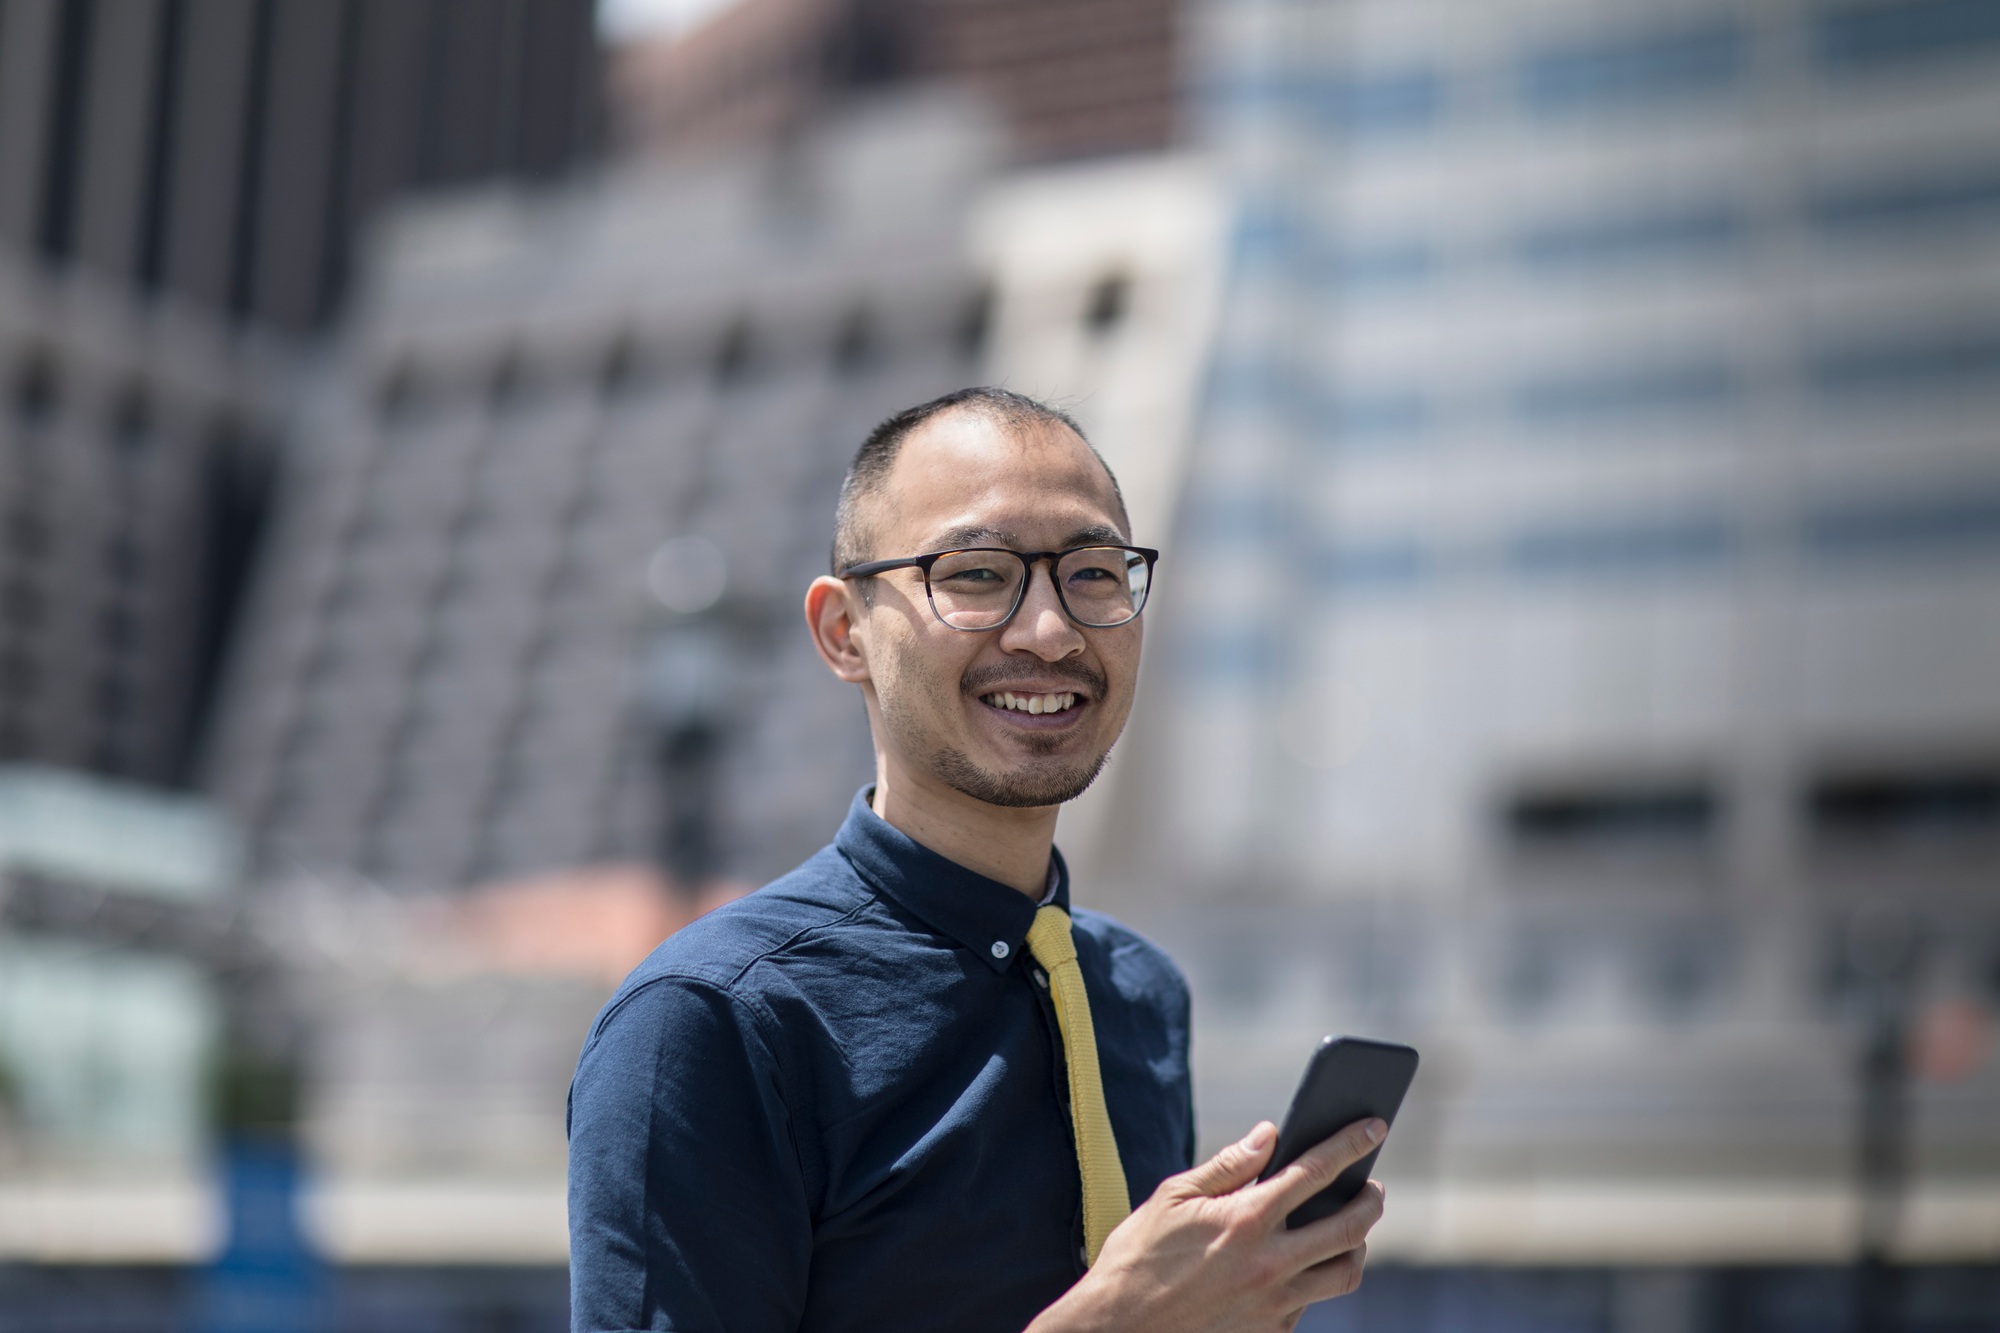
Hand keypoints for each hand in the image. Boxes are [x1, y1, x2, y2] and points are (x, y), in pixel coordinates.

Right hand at [1025, 1117, 1386, 1332]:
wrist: (1118, 1328)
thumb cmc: (1138, 1257)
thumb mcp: (1173, 1198)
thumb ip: (1228, 1165)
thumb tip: (1269, 1134)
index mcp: (1246, 1219)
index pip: (1316, 1170)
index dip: (1351, 1143)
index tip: (1374, 1125)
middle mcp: (1270, 1262)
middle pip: (1350, 1226)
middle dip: (1371, 1199)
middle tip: (1373, 1186)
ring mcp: (1274, 1303)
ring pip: (1345, 1273)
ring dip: (1356, 1245)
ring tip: (1348, 1228)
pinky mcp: (1270, 1332)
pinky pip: (1312, 1303)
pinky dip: (1316, 1279)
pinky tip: (1302, 1264)